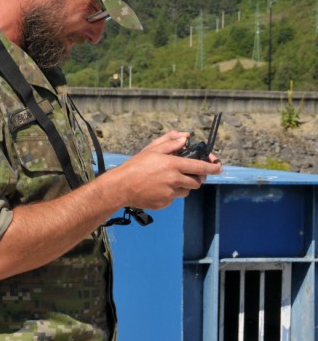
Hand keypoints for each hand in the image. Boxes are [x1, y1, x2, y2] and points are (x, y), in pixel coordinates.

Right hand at [107, 131, 221, 209]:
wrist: (121, 187)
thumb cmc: (134, 166)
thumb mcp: (151, 150)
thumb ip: (170, 142)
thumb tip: (185, 137)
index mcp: (173, 165)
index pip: (200, 166)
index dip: (213, 167)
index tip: (219, 167)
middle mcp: (174, 180)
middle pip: (196, 182)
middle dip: (195, 177)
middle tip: (186, 173)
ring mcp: (170, 193)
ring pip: (186, 191)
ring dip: (182, 186)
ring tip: (167, 181)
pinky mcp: (165, 203)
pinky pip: (174, 198)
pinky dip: (170, 193)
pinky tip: (157, 188)